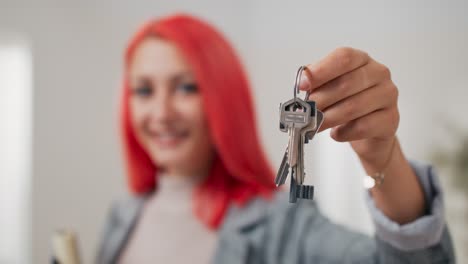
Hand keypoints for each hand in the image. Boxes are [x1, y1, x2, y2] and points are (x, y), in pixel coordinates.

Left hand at [300, 47, 398, 172]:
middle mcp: (378, 74)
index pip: (344, 57)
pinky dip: (343, 132)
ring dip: (328, 118)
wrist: (370, 131)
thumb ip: (317, 82)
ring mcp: (388, 96)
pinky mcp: (390, 119)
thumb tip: (303, 82)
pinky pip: (362, 127)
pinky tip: (336, 134)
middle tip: (305, 111)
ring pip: (353, 107)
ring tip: (315, 125)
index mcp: (362, 60)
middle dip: (321, 99)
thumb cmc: (347, 103)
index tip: (302, 84)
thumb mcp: (330, 88)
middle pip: (346, 84)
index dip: (321, 70)